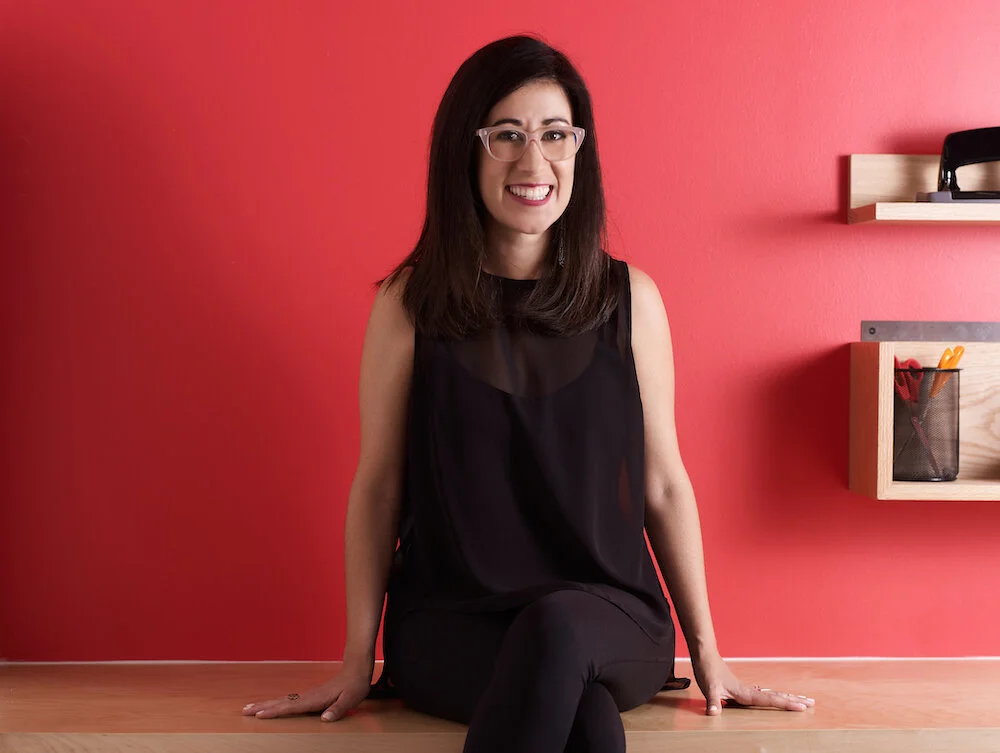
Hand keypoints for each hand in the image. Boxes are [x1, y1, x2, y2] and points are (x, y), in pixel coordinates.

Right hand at [241, 661, 373, 721]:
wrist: (357, 669)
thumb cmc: (354, 685)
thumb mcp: (351, 699)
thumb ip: (338, 710)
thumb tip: (324, 719)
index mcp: (316, 699)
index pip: (292, 706)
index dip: (276, 711)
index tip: (260, 715)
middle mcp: (308, 696)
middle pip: (281, 702)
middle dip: (262, 706)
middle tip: (244, 710)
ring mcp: (308, 695)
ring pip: (283, 700)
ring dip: (266, 704)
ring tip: (250, 708)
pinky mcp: (310, 696)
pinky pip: (289, 701)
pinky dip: (277, 704)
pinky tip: (271, 706)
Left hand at [692, 653, 814, 715]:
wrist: (705, 656)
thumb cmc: (707, 671)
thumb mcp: (709, 689)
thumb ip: (712, 702)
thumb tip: (713, 714)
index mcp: (745, 693)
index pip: (770, 700)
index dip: (787, 704)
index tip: (802, 707)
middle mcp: (749, 691)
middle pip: (776, 696)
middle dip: (794, 700)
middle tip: (812, 703)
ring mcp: (746, 689)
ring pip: (771, 694)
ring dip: (786, 697)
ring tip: (800, 700)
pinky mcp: (740, 689)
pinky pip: (761, 694)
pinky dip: (771, 696)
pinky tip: (773, 696)